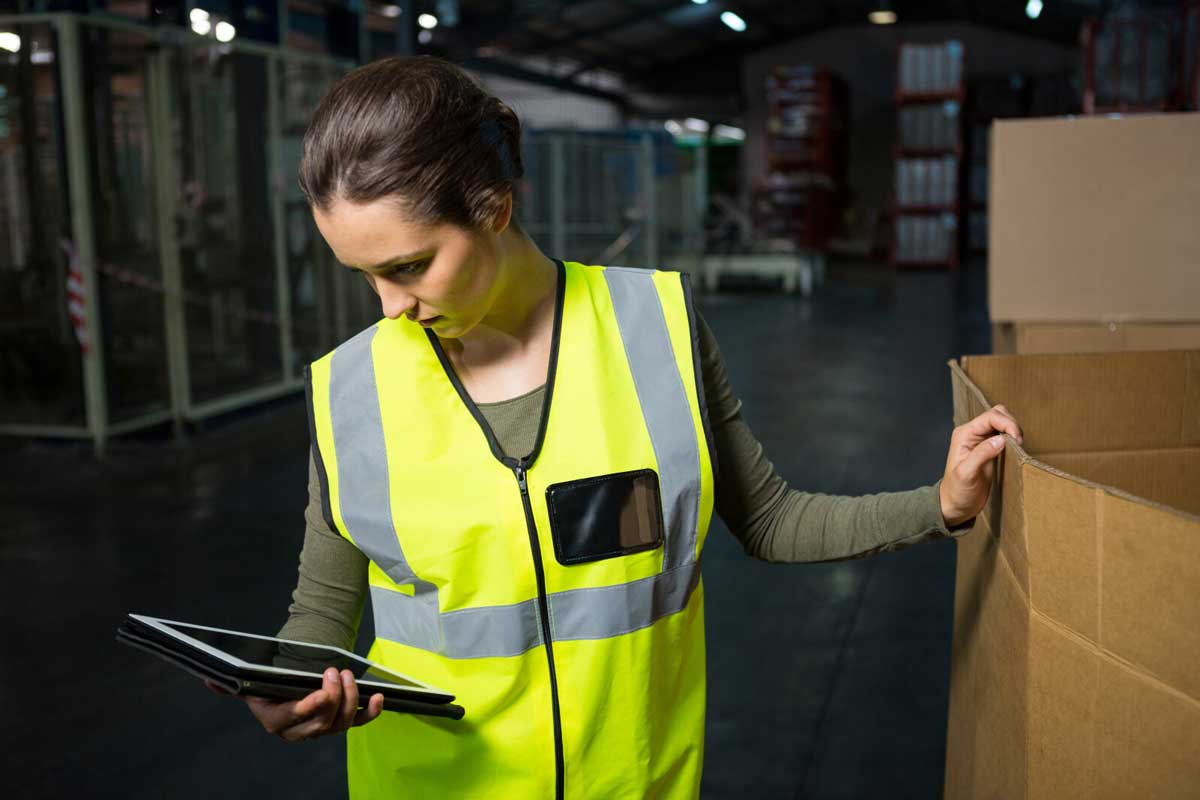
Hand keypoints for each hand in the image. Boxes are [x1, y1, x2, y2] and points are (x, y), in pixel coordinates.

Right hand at [209, 668, 384, 741]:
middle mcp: (301, 731)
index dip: (312, 706)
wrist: (290, 689)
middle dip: (334, 697)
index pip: (296, 719)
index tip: (323, 689)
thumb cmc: (271, 687)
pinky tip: (378, 697)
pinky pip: (360, 721)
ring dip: (350, 698)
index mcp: (277, 721)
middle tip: (335, 671)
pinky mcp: (342, 722)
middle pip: (323, 723)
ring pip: (342, 723)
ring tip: (347, 674)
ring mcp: (324, 728)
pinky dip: (372, 712)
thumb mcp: (251, 685)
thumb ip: (232, 686)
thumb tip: (210, 680)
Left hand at [939, 404, 1022, 527]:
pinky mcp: (990, 449)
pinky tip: (1016, 449)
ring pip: (1002, 422)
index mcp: (964, 434)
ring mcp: (981, 440)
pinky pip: (1005, 434)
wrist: (956, 505)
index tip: (1018, 439)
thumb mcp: (967, 474)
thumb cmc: (957, 491)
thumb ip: (982, 455)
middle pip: (997, 414)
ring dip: (1013, 429)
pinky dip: (1013, 437)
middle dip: (1012, 424)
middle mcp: (972, 434)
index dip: (1007, 423)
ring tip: (1018, 446)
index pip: (990, 417)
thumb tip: (1000, 439)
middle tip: (1020, 442)